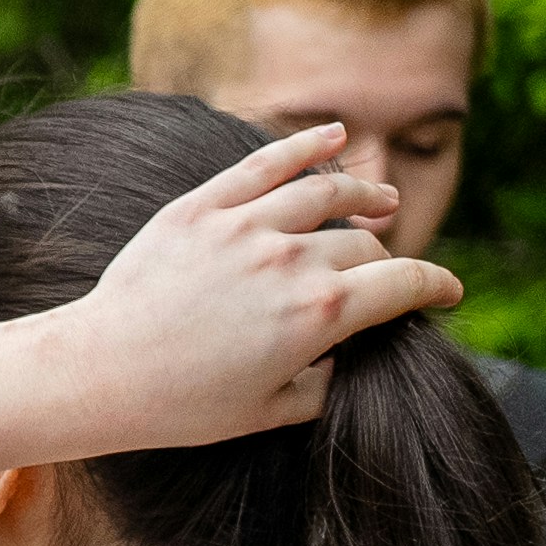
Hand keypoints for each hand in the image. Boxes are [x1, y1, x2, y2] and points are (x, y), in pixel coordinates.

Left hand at [64, 124, 466, 445]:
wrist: (97, 374)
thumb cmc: (179, 406)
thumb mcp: (269, 411)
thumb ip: (323, 381)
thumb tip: (344, 354)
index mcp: (317, 315)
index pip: (403, 284)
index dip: (436, 286)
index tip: (448, 291)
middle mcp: (290, 261)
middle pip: (362, 244)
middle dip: (382, 259)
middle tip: (380, 273)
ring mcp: (245, 227)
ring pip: (326, 193)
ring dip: (364, 194)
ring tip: (381, 201)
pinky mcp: (201, 208)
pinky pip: (266, 162)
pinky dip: (307, 144)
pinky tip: (335, 135)